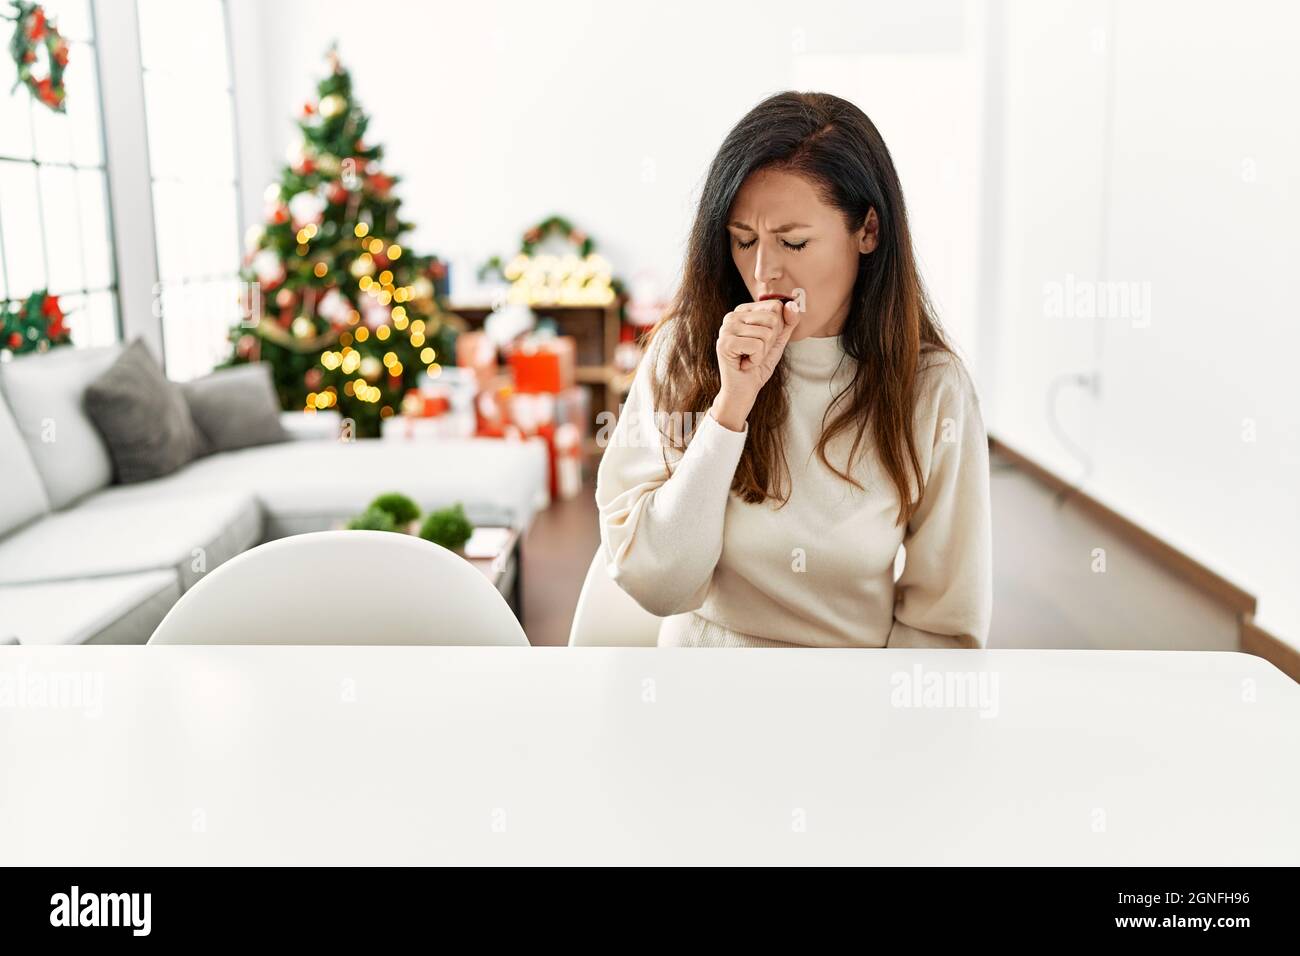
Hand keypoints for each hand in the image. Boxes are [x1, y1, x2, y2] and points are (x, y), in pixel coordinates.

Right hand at [714, 299, 801, 414]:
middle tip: (755, 353)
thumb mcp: (778, 340)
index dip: (777, 329)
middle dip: (771, 341)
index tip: (762, 342)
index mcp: (743, 311)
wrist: (743, 390)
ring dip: (763, 352)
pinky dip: (756, 359)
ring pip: (766, 333)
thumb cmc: (758, 365)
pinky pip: (757, 345)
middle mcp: (732, 316)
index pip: (775, 306)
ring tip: (750, 358)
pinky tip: (745, 363)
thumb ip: (788, 321)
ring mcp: (726, 329)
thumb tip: (792, 304)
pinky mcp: (725, 343)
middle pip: (772, 319)